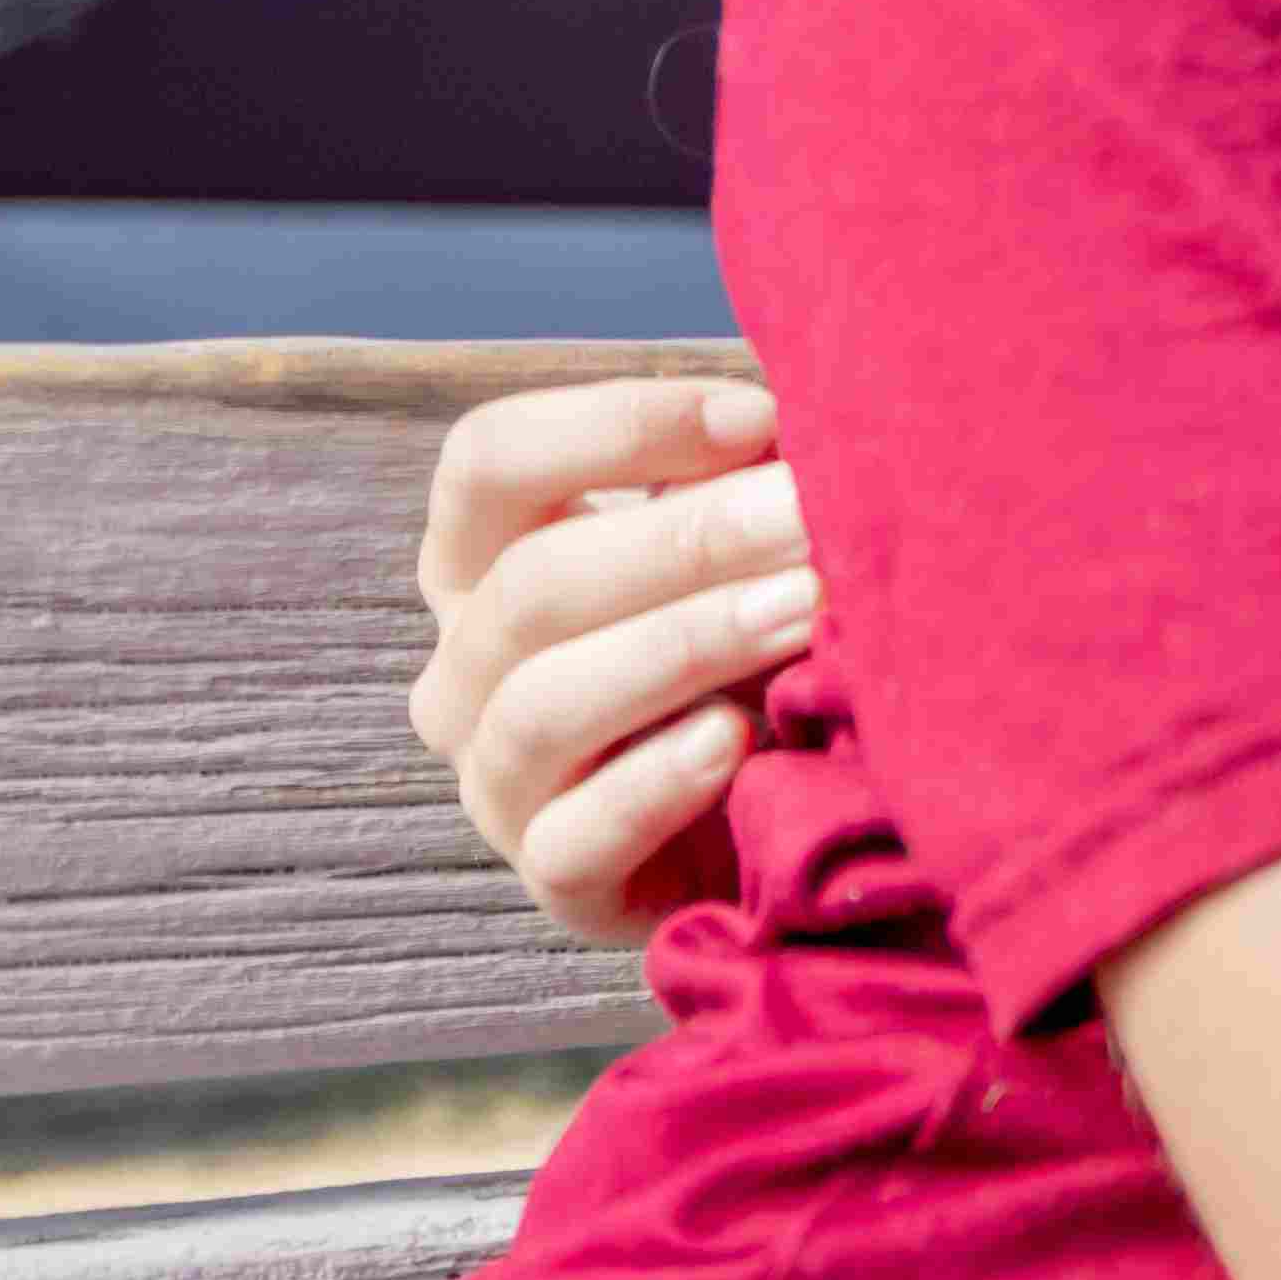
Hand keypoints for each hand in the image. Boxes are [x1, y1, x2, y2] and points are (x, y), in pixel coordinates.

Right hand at [406, 367, 815, 945]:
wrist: (781, 815)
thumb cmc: (753, 643)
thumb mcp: (739, 544)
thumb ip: (743, 471)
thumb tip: (811, 398)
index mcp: (485, 561)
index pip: (489, 461)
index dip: (617, 426)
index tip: (759, 415)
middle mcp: (465, 668)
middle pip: (534, 582)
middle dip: (689, 539)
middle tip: (815, 514)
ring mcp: (496, 781)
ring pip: (544, 703)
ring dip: (685, 645)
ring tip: (804, 610)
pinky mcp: (555, 881)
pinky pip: (576, 837)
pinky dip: (655, 785)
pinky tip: (738, 740)